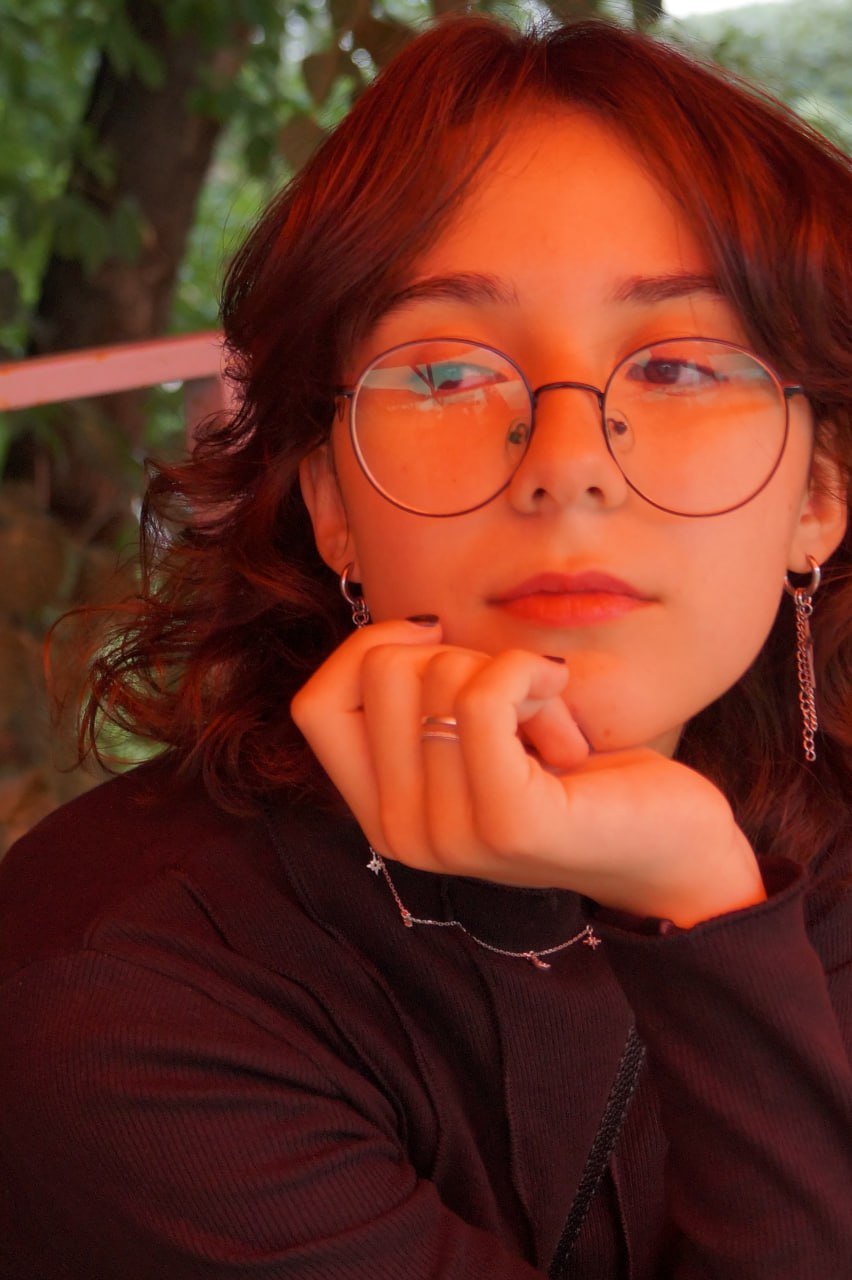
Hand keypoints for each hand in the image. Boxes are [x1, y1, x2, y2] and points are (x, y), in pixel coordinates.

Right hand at [291, 619, 765, 926]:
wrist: (669, 847)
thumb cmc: (576, 776)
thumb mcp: (478, 733)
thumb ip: (423, 699)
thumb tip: (409, 631)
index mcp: (382, 813)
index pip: (314, 706)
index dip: (363, 649)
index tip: (435, 641)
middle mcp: (400, 836)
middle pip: (381, 674)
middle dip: (458, 655)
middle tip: (516, 700)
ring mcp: (449, 836)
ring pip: (438, 675)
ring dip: (508, 673)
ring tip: (549, 726)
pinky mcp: (506, 823)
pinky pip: (483, 695)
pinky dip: (527, 671)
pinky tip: (563, 708)